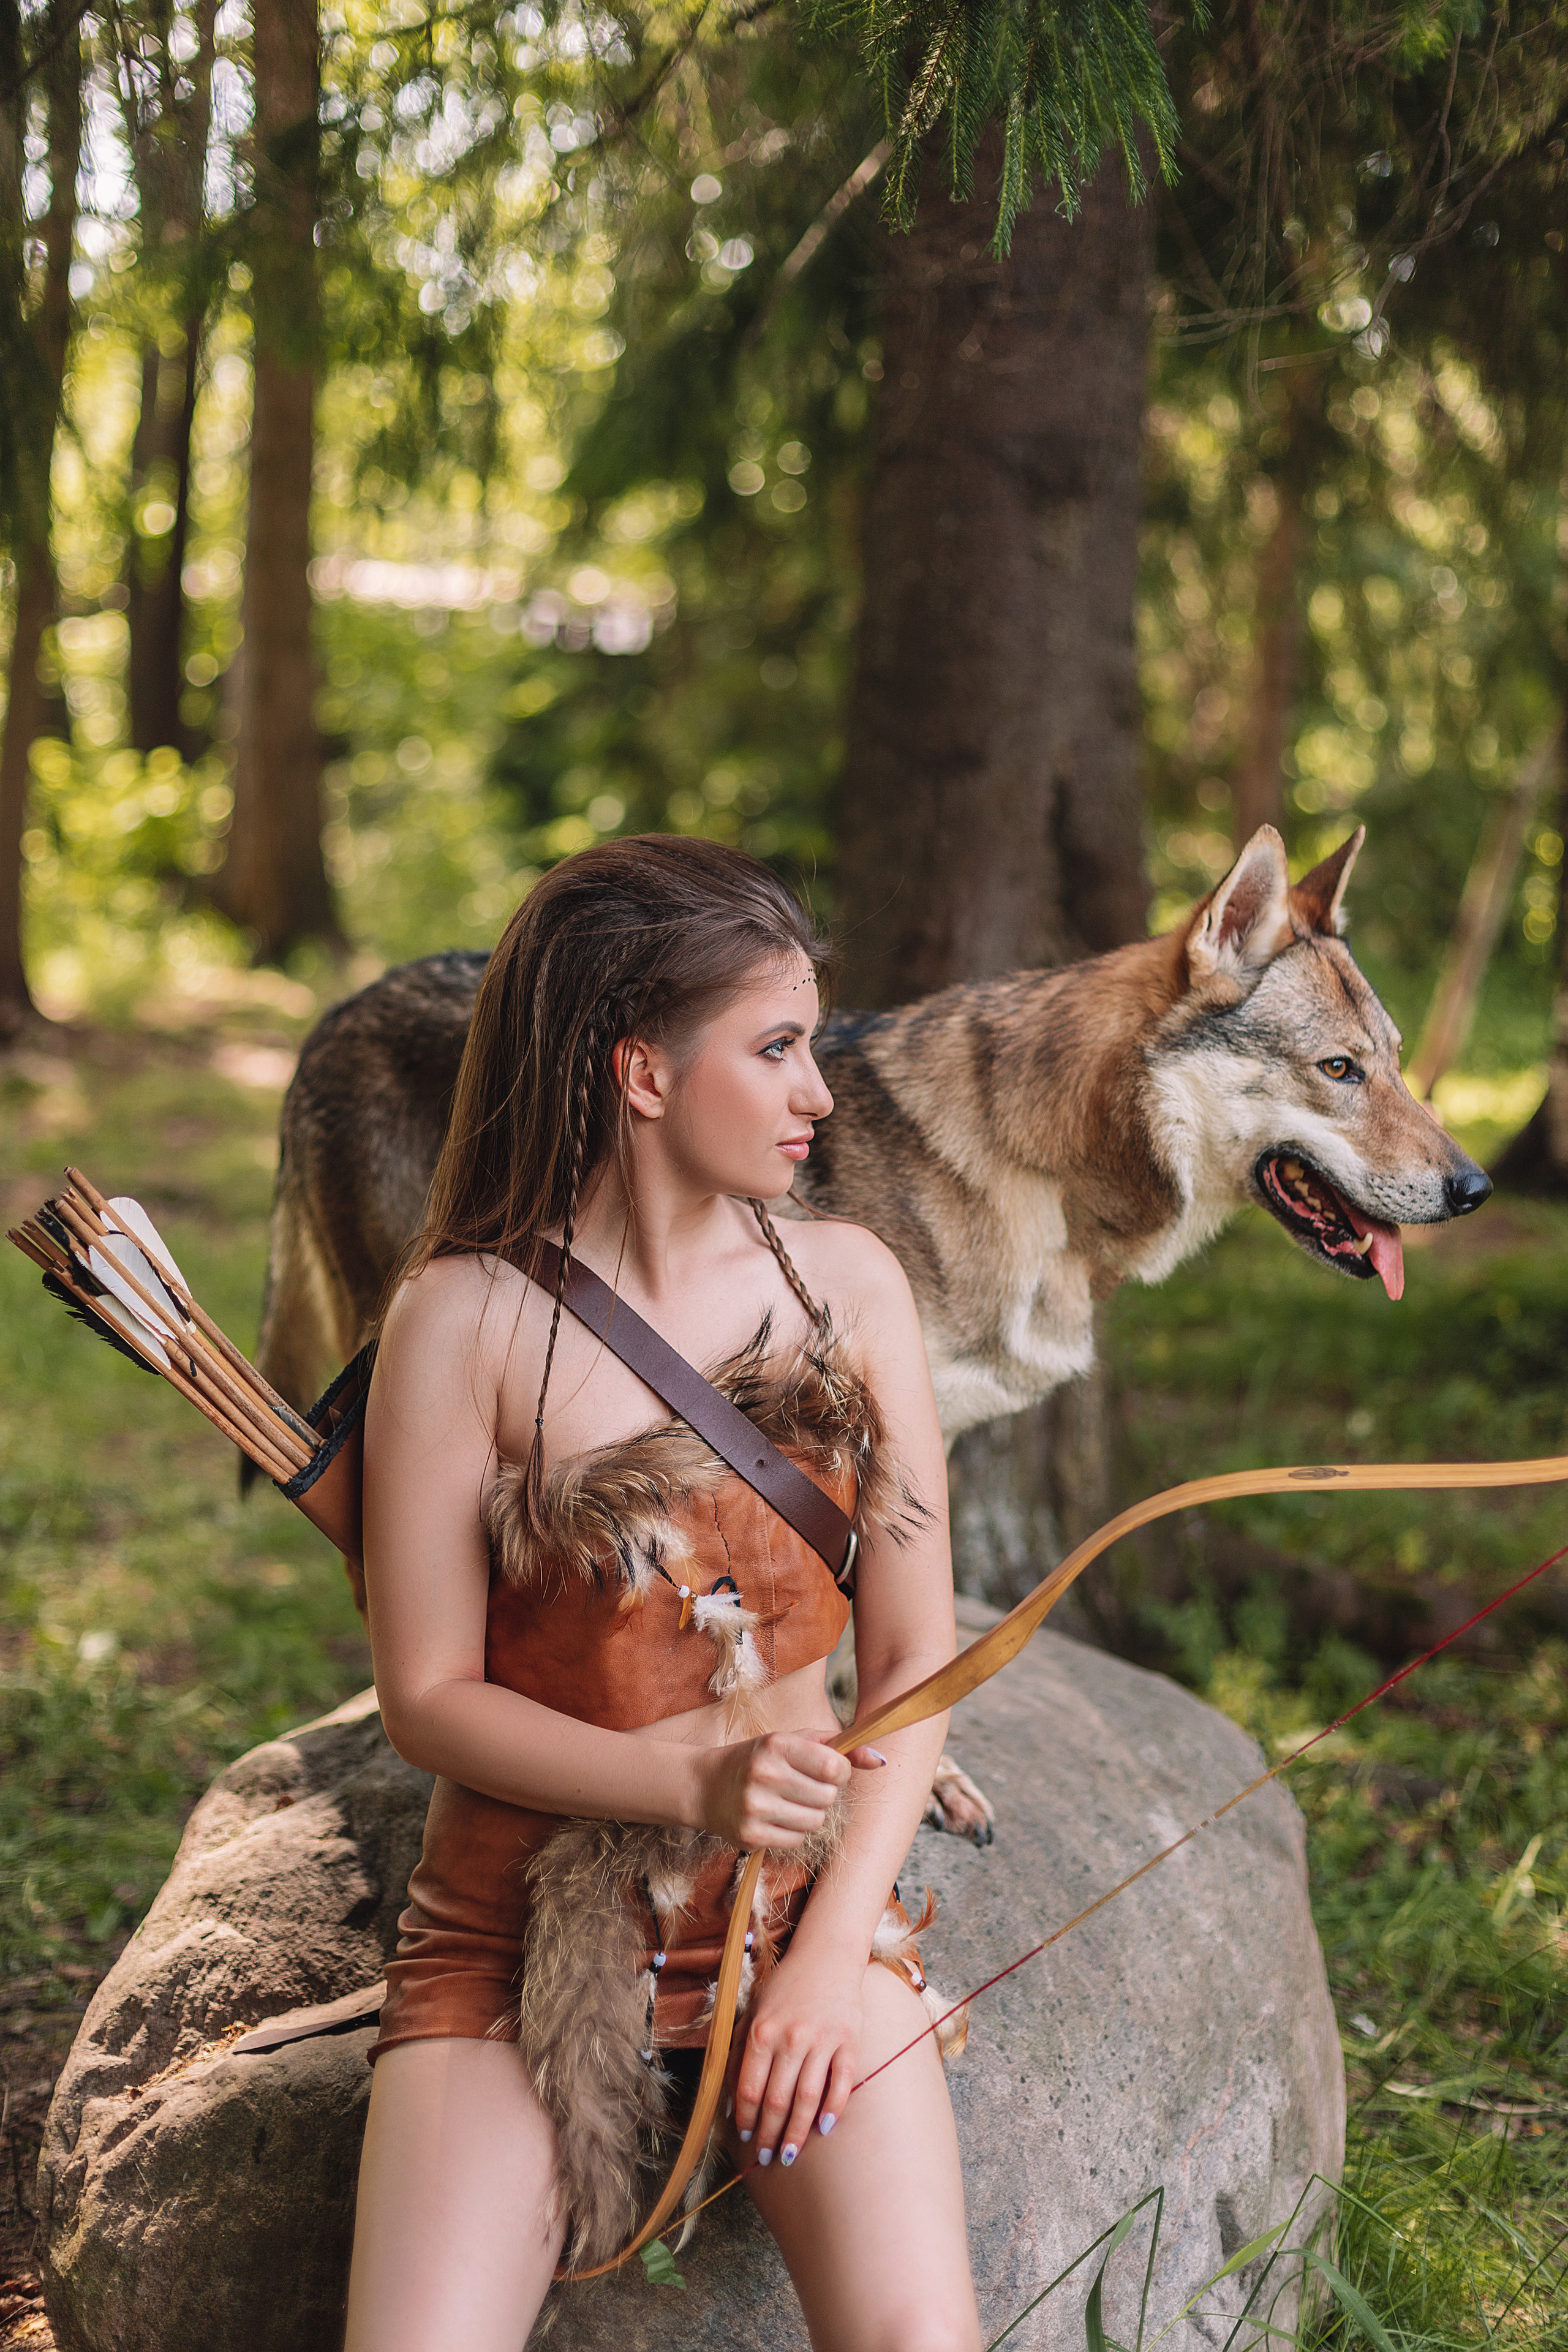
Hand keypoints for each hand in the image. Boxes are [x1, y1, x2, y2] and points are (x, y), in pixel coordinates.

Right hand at [697, 1733, 885, 1849]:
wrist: (706, 1785)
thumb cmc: (760, 1759)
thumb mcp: (795, 1742)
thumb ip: (839, 1748)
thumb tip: (881, 1760)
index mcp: (777, 1744)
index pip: (834, 1767)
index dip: (839, 1772)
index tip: (827, 1770)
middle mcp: (765, 1774)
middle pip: (828, 1797)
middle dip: (823, 1794)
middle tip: (802, 1786)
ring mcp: (755, 1807)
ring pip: (815, 1822)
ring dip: (809, 1814)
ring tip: (787, 1801)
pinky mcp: (750, 1836)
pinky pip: (796, 1841)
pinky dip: (792, 1831)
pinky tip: (774, 1817)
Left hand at [731, 1948, 863, 2167]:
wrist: (827, 1954)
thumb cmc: (786, 1985)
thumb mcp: (754, 2009)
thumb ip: (739, 2047)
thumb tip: (729, 2094)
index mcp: (762, 2030)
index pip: (748, 2088)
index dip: (745, 2119)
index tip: (745, 2138)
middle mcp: (790, 2037)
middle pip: (776, 2100)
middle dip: (769, 2135)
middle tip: (766, 2158)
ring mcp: (822, 2040)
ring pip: (807, 2098)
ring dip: (797, 2132)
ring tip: (790, 2155)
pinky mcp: (848, 2041)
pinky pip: (841, 2084)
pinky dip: (833, 2109)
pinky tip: (825, 2128)